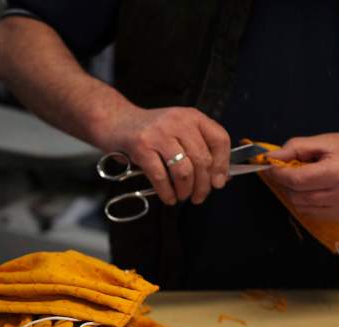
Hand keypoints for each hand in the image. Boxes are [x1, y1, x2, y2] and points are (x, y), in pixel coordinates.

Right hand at [98, 106, 230, 204]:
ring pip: (184, 170)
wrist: (116, 121)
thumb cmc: (151, 131)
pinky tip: (168, 197)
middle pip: (202, 159)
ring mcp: (159, 134)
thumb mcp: (178, 131)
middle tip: (199, 197)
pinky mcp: (141, 147)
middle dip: (203, 185)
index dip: (222, 165)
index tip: (219, 182)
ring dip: (186, 190)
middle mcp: (178, 122)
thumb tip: (220, 177)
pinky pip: (160, 177)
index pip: (219, 140)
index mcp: (192, 117)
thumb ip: (199, 149)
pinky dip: (167, 192)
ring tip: (182, 196)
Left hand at [266, 133, 338, 220]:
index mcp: (338, 172)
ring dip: (294, 192)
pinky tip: (315, 188)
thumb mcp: (326, 140)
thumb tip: (271, 158)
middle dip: (286, 182)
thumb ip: (297, 148)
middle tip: (288, 168)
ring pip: (300, 206)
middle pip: (296, 195)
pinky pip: (310, 213)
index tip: (271, 165)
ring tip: (305, 177)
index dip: (279, 173)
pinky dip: (305, 201)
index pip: (297, 179)